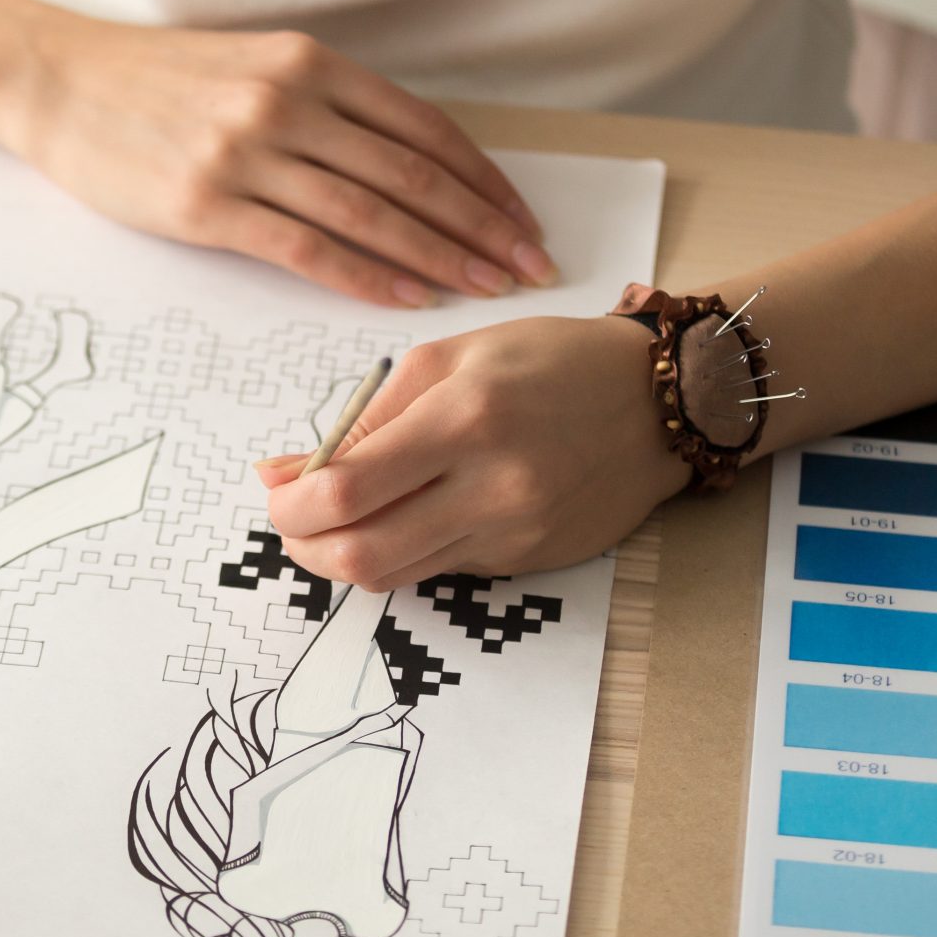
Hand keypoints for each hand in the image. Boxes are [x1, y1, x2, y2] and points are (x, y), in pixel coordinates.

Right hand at [0, 14, 554, 307]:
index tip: (522, 220)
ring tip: (485, 290)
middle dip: (482, 227)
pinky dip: (367, 276)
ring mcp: (247, 153)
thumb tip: (405, 164)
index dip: (483, 179)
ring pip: (371, 214)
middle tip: (530, 267)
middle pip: (412, 173)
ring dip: (438, 257)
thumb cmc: (157, 82)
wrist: (57, 80)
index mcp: (311, 63)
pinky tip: (407, 297)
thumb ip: (326, 105)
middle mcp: (289, 101)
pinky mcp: (207, 205)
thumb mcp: (254, 66)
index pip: (424, 127)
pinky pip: (308, 248)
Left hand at [255, 316, 691, 588]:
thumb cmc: (549, 362)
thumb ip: (363, 420)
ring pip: (397, 576)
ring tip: (345, 519)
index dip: (290, 507)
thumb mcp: (448, 359)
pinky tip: (415, 514)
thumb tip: (281, 473)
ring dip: (349, 556)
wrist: (659, 401)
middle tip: (297, 524)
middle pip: (361, 558)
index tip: (277, 496)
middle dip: (308, 549)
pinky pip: (441, 570)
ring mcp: (514, 534)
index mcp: (463, 419)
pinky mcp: (529, 561)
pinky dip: (408, 550)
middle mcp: (491, 487)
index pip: (344, 492)